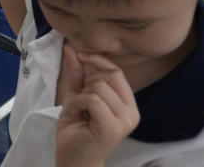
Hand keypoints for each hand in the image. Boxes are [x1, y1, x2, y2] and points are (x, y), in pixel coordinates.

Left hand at [55, 47, 139, 166]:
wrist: (73, 157)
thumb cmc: (77, 128)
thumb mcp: (76, 95)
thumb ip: (77, 73)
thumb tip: (72, 48)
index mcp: (127, 103)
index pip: (117, 71)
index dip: (97, 59)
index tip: (79, 54)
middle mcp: (132, 112)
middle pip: (108, 75)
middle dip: (86, 82)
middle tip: (80, 101)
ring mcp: (125, 120)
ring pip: (98, 87)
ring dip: (79, 95)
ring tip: (79, 111)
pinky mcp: (113, 127)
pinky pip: (92, 99)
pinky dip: (78, 103)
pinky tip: (78, 115)